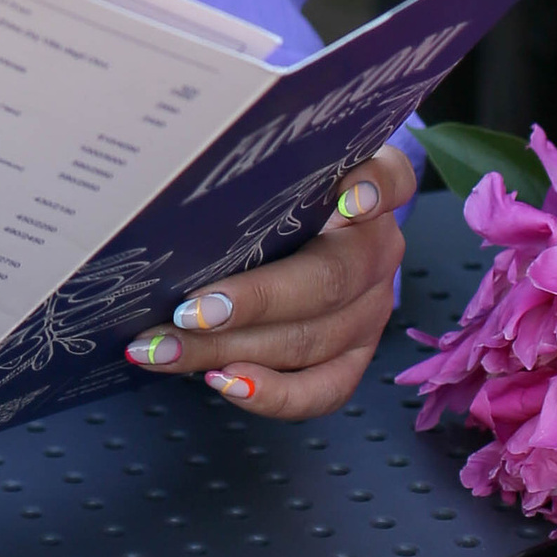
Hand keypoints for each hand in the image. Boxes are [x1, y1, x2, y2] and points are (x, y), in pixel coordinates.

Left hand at [119, 139, 416, 419]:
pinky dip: (270, 393)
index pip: (389, 180)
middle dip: (252, 302)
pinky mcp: (357, 356)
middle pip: (327, 280)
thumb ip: (265, 162)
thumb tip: (196, 172)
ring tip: (167, 350)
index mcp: (373, 190)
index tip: (348, 201)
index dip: (372, 189)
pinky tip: (220, 381)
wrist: (323, 225)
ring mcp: (373, 310)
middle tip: (186, 312)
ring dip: (230, 350)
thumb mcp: (283, 164)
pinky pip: (323, 389)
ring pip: (311, 341)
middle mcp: (379, 251)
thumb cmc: (286, 187)